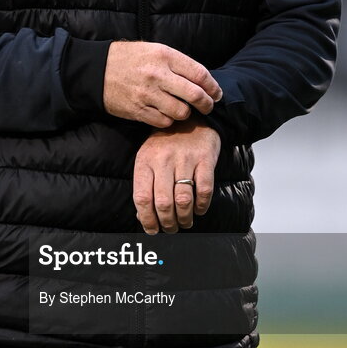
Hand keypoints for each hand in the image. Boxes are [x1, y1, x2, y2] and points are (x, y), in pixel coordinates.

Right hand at [103, 41, 221, 127]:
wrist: (96, 71)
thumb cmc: (128, 59)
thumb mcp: (153, 49)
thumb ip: (177, 63)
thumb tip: (202, 80)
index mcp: (164, 56)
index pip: (199, 74)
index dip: (213, 86)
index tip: (216, 93)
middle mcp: (157, 75)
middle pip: (195, 95)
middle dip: (206, 104)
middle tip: (208, 106)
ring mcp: (147, 94)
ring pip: (181, 112)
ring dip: (185, 113)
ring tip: (181, 108)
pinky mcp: (138, 110)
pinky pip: (164, 121)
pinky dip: (168, 120)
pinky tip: (165, 113)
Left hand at [133, 118, 220, 233]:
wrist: (190, 117)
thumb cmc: (165, 143)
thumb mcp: (148, 158)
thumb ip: (144, 184)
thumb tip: (142, 216)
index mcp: (145, 161)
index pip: (142, 197)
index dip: (147, 219)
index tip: (152, 230)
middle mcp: (164, 160)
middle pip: (163, 203)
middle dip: (167, 223)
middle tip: (171, 228)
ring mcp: (185, 159)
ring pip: (183, 200)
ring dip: (185, 218)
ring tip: (185, 222)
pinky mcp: (205, 159)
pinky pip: (204, 189)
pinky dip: (202, 205)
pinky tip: (199, 209)